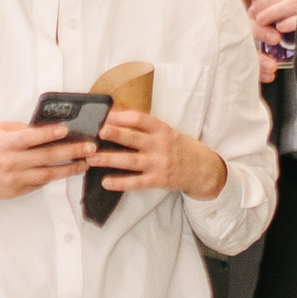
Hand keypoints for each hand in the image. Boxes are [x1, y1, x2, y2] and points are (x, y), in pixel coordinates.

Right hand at [0, 120, 98, 200]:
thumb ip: (20, 130)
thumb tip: (45, 128)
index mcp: (5, 143)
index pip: (30, 137)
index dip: (49, 134)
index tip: (66, 130)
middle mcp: (11, 161)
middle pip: (46, 156)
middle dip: (71, 151)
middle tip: (90, 147)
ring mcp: (15, 178)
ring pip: (48, 173)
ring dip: (69, 168)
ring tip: (85, 162)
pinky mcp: (17, 190)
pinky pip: (40, 183)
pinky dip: (54, 177)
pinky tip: (67, 171)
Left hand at [93, 108, 227, 201]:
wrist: (204, 169)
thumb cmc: (182, 148)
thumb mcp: (169, 132)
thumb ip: (148, 128)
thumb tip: (120, 119)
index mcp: (162, 130)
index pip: (141, 119)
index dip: (123, 116)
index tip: (106, 115)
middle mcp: (160, 145)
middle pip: (134, 138)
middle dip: (115, 134)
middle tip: (97, 132)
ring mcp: (159, 164)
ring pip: (131, 161)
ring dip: (110, 159)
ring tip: (92, 158)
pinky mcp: (158, 180)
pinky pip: (136, 182)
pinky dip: (120, 183)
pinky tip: (106, 182)